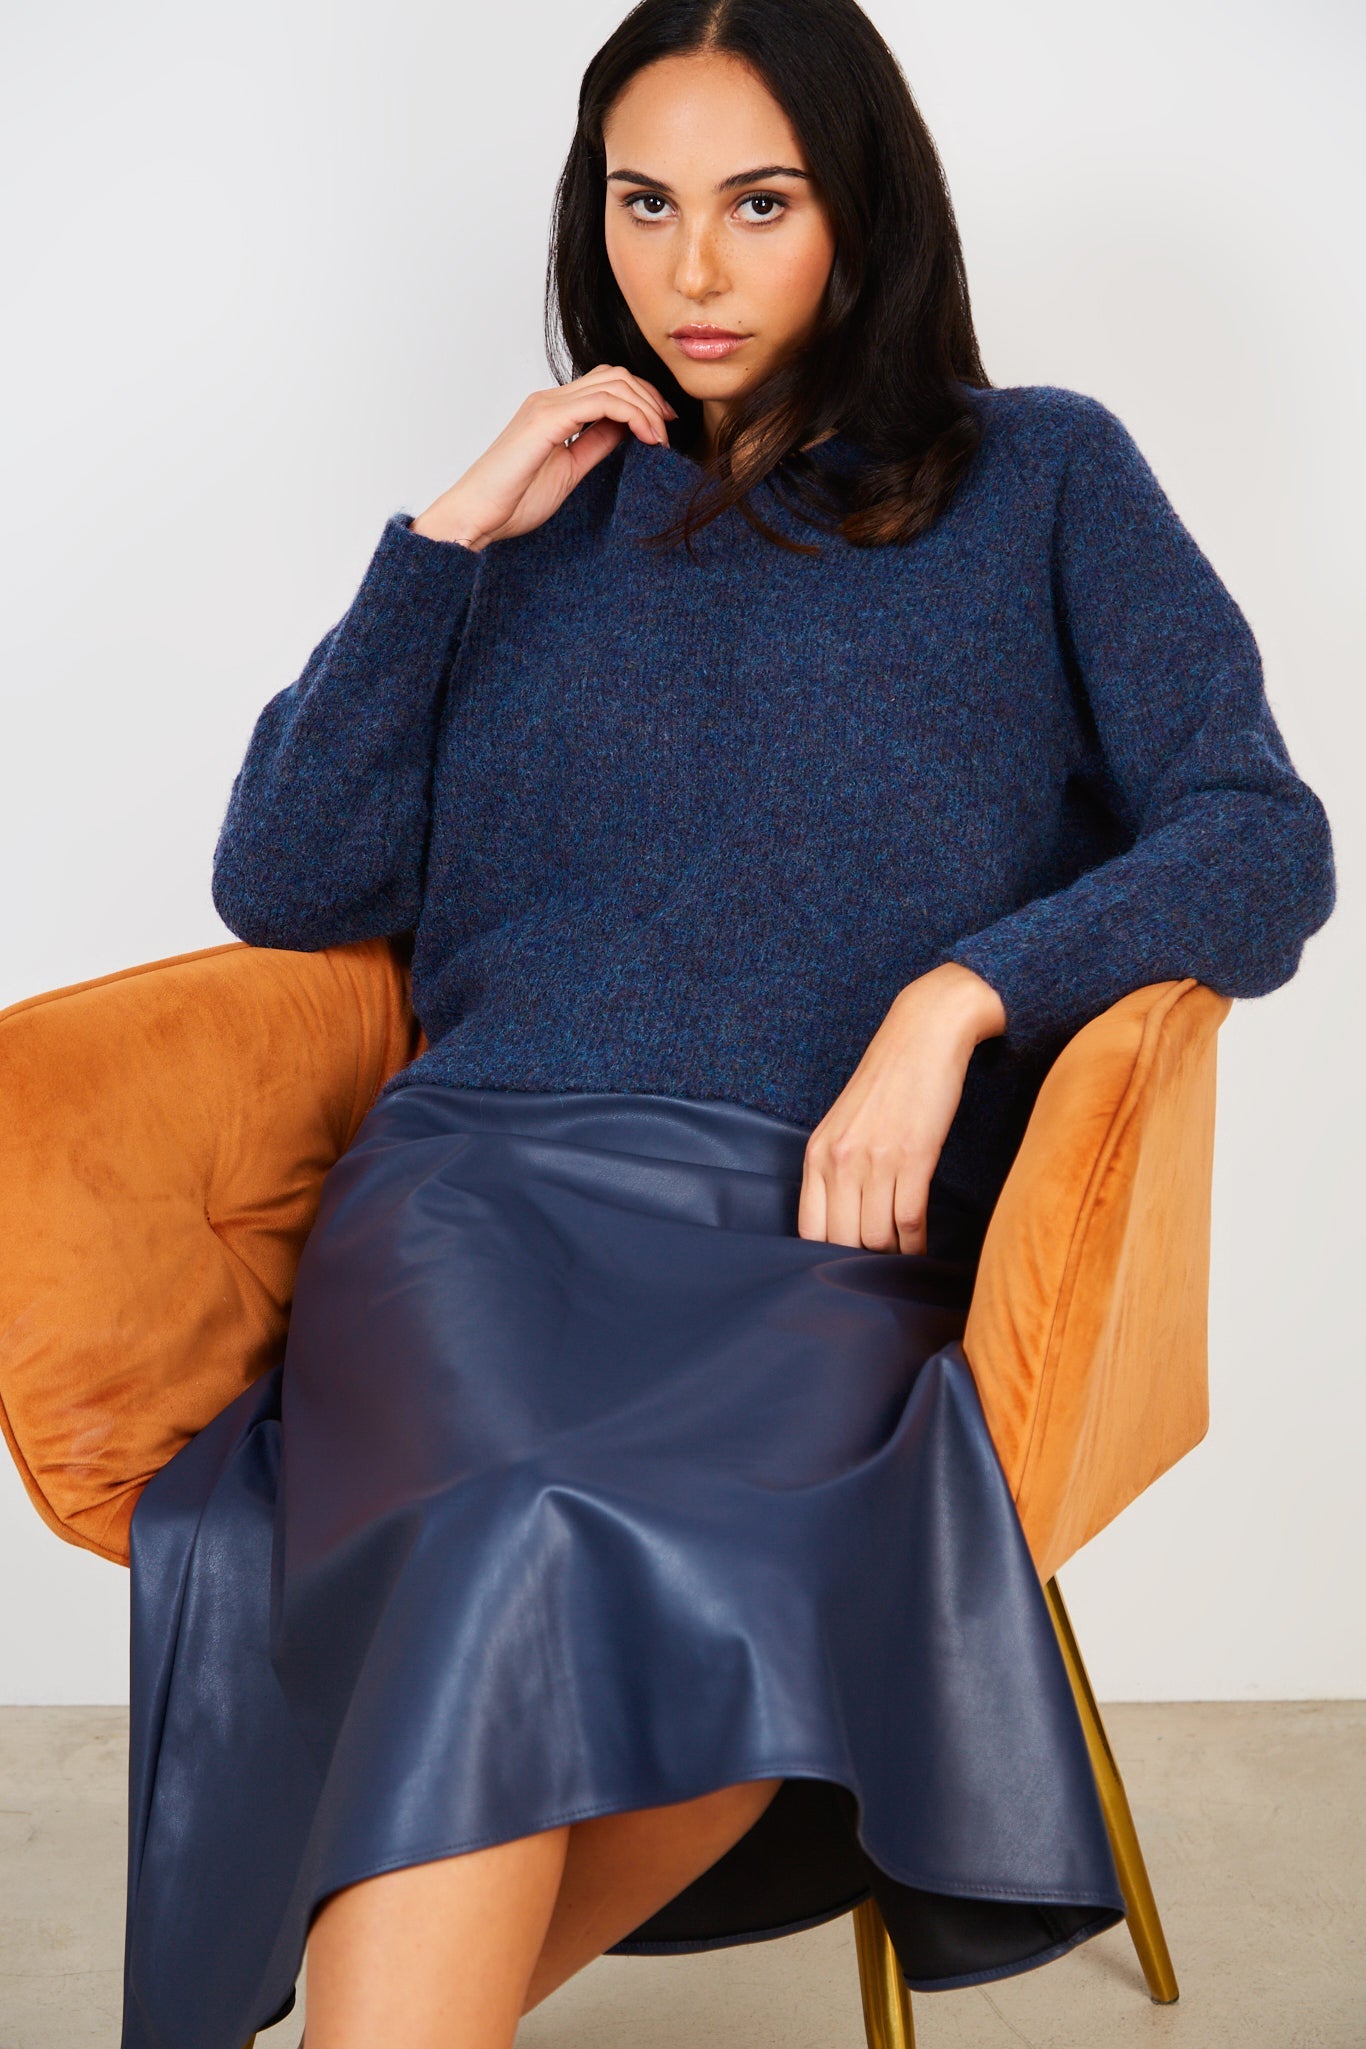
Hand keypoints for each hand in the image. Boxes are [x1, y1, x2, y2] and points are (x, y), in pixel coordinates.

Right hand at [410, 365, 677, 550]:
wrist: (475, 516)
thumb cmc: (512, 502)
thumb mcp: (568, 471)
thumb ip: (595, 445)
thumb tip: (626, 430)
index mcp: (552, 411)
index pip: (606, 384)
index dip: (641, 399)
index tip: (662, 428)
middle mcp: (549, 400)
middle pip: (614, 375)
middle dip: (650, 397)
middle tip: (669, 429)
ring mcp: (546, 407)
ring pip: (613, 383)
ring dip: (646, 406)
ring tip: (660, 437)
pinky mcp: (546, 420)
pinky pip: (602, 402)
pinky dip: (633, 414)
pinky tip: (646, 437)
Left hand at [798, 964, 1006, 1253]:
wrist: (925, 1032)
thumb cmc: (889, 1081)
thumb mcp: (846, 1124)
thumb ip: (838, 1170)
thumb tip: (847, 1223)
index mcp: (817, 1154)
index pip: (809, 1230)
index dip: (826, 1260)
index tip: (845, 1272)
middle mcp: (839, 1160)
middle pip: (842, 1242)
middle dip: (862, 1266)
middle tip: (878, 1278)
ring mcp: (875, 1160)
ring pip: (878, 1238)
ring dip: (893, 1258)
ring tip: (903, 1265)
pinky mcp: (914, 1157)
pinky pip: (910, 1221)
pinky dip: (917, 1244)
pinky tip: (921, 1248)